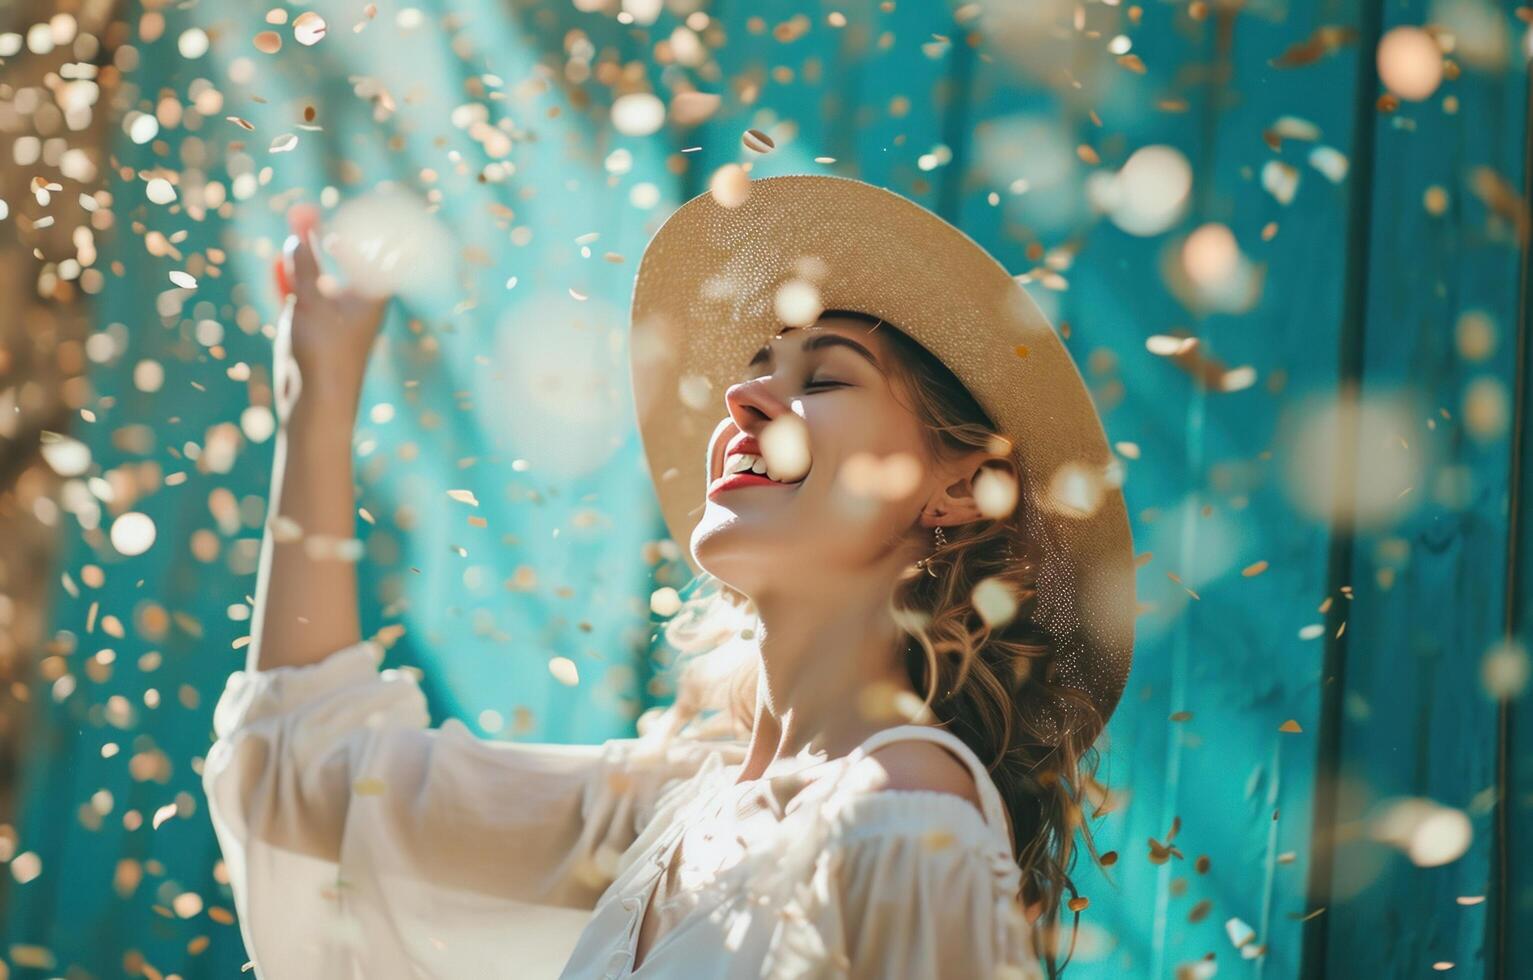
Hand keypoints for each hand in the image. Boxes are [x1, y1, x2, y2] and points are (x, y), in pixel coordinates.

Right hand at [272, 203, 389, 420]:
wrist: (317, 406)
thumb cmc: (323, 353)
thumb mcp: (310, 301)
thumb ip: (304, 266)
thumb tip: (298, 236)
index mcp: (372, 296)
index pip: (379, 252)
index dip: (374, 228)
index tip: (376, 199)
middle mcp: (357, 305)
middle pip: (345, 263)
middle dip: (324, 237)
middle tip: (303, 212)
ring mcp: (336, 319)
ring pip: (320, 280)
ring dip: (305, 258)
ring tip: (293, 227)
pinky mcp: (316, 334)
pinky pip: (305, 299)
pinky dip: (293, 282)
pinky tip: (279, 265)